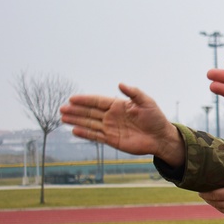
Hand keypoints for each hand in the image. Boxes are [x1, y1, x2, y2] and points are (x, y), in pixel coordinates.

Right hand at [60, 84, 184, 165]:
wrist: (161, 137)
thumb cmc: (155, 118)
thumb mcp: (147, 102)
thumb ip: (134, 93)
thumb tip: (120, 84)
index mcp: (118, 105)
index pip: (97, 101)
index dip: (85, 100)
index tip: (72, 98)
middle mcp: (112, 116)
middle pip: (90, 112)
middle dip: (76, 110)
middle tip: (62, 108)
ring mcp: (111, 128)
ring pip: (90, 123)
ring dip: (77, 120)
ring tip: (63, 118)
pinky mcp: (112, 140)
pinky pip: (95, 136)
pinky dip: (85, 133)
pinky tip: (74, 130)